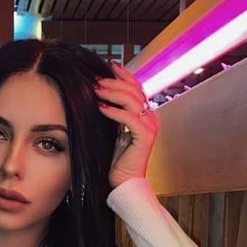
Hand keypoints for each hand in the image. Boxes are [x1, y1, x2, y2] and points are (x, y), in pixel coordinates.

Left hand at [95, 63, 158, 189]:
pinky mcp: (145, 136)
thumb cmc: (117, 158)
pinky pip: (129, 117)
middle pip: (134, 90)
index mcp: (145, 114)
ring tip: (96, 91)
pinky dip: (114, 111)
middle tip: (95, 80)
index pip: (136, 87)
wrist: (125, 181)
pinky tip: (100, 108)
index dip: (124, 74)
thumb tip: (97, 94)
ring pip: (132, 100)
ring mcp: (150, 126)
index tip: (108, 65)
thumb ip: (112, 112)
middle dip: (114, 82)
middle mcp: (150, 117)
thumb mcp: (113, 129)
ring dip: (112, 93)